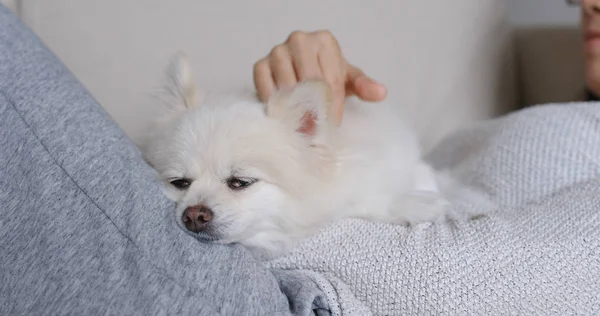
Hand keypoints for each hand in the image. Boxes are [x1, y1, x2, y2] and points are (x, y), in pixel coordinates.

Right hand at [253, 30, 386, 124]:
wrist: (304, 73)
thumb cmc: (327, 76)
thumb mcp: (348, 80)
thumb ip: (364, 86)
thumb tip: (380, 93)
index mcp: (324, 41)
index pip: (329, 78)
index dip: (332, 106)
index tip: (333, 125)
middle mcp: (299, 40)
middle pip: (308, 80)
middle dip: (313, 109)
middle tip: (316, 131)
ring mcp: (277, 51)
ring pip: (286, 84)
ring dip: (294, 109)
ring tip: (301, 127)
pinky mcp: (260, 64)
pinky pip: (264, 85)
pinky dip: (273, 103)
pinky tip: (283, 115)